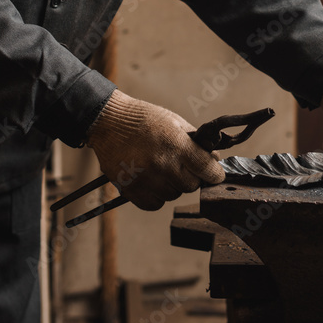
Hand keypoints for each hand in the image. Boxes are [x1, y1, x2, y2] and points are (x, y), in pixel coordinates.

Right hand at [86, 90, 224, 209]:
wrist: (107, 121)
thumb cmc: (142, 118)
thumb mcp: (174, 121)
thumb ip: (195, 141)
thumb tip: (214, 159)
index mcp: (176, 144)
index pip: (208, 170)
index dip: (214, 173)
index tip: (214, 173)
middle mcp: (162, 164)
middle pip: (191, 186)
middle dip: (191, 176)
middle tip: (181, 164)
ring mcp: (145, 179)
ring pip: (173, 195)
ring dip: (172, 185)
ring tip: (160, 167)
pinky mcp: (130, 190)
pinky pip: (155, 204)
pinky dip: (156, 195)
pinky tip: (150, 178)